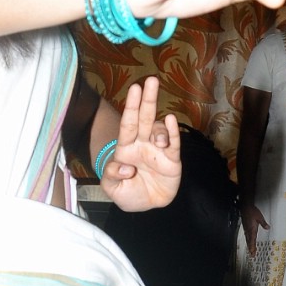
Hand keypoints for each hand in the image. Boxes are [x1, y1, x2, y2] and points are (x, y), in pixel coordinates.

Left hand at [99, 78, 181, 211]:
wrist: (146, 205)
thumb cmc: (128, 192)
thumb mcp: (112, 189)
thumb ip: (112, 176)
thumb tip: (126, 167)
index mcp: (126, 147)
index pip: (128, 123)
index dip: (131, 106)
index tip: (135, 88)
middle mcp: (142, 144)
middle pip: (145, 118)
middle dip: (148, 99)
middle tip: (152, 80)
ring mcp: (158, 150)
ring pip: (159, 130)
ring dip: (160, 130)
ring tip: (159, 141)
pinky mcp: (172, 159)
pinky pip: (174, 143)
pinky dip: (172, 132)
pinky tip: (171, 120)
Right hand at [241, 203, 269, 255]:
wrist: (245, 207)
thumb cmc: (252, 211)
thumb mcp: (260, 217)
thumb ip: (263, 223)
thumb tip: (268, 228)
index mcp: (252, 229)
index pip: (252, 240)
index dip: (253, 247)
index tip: (253, 252)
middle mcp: (248, 230)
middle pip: (249, 241)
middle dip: (251, 248)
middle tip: (252, 255)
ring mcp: (246, 229)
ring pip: (248, 239)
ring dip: (249, 245)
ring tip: (250, 251)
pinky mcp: (246, 227)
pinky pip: (247, 236)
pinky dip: (248, 240)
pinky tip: (249, 241)